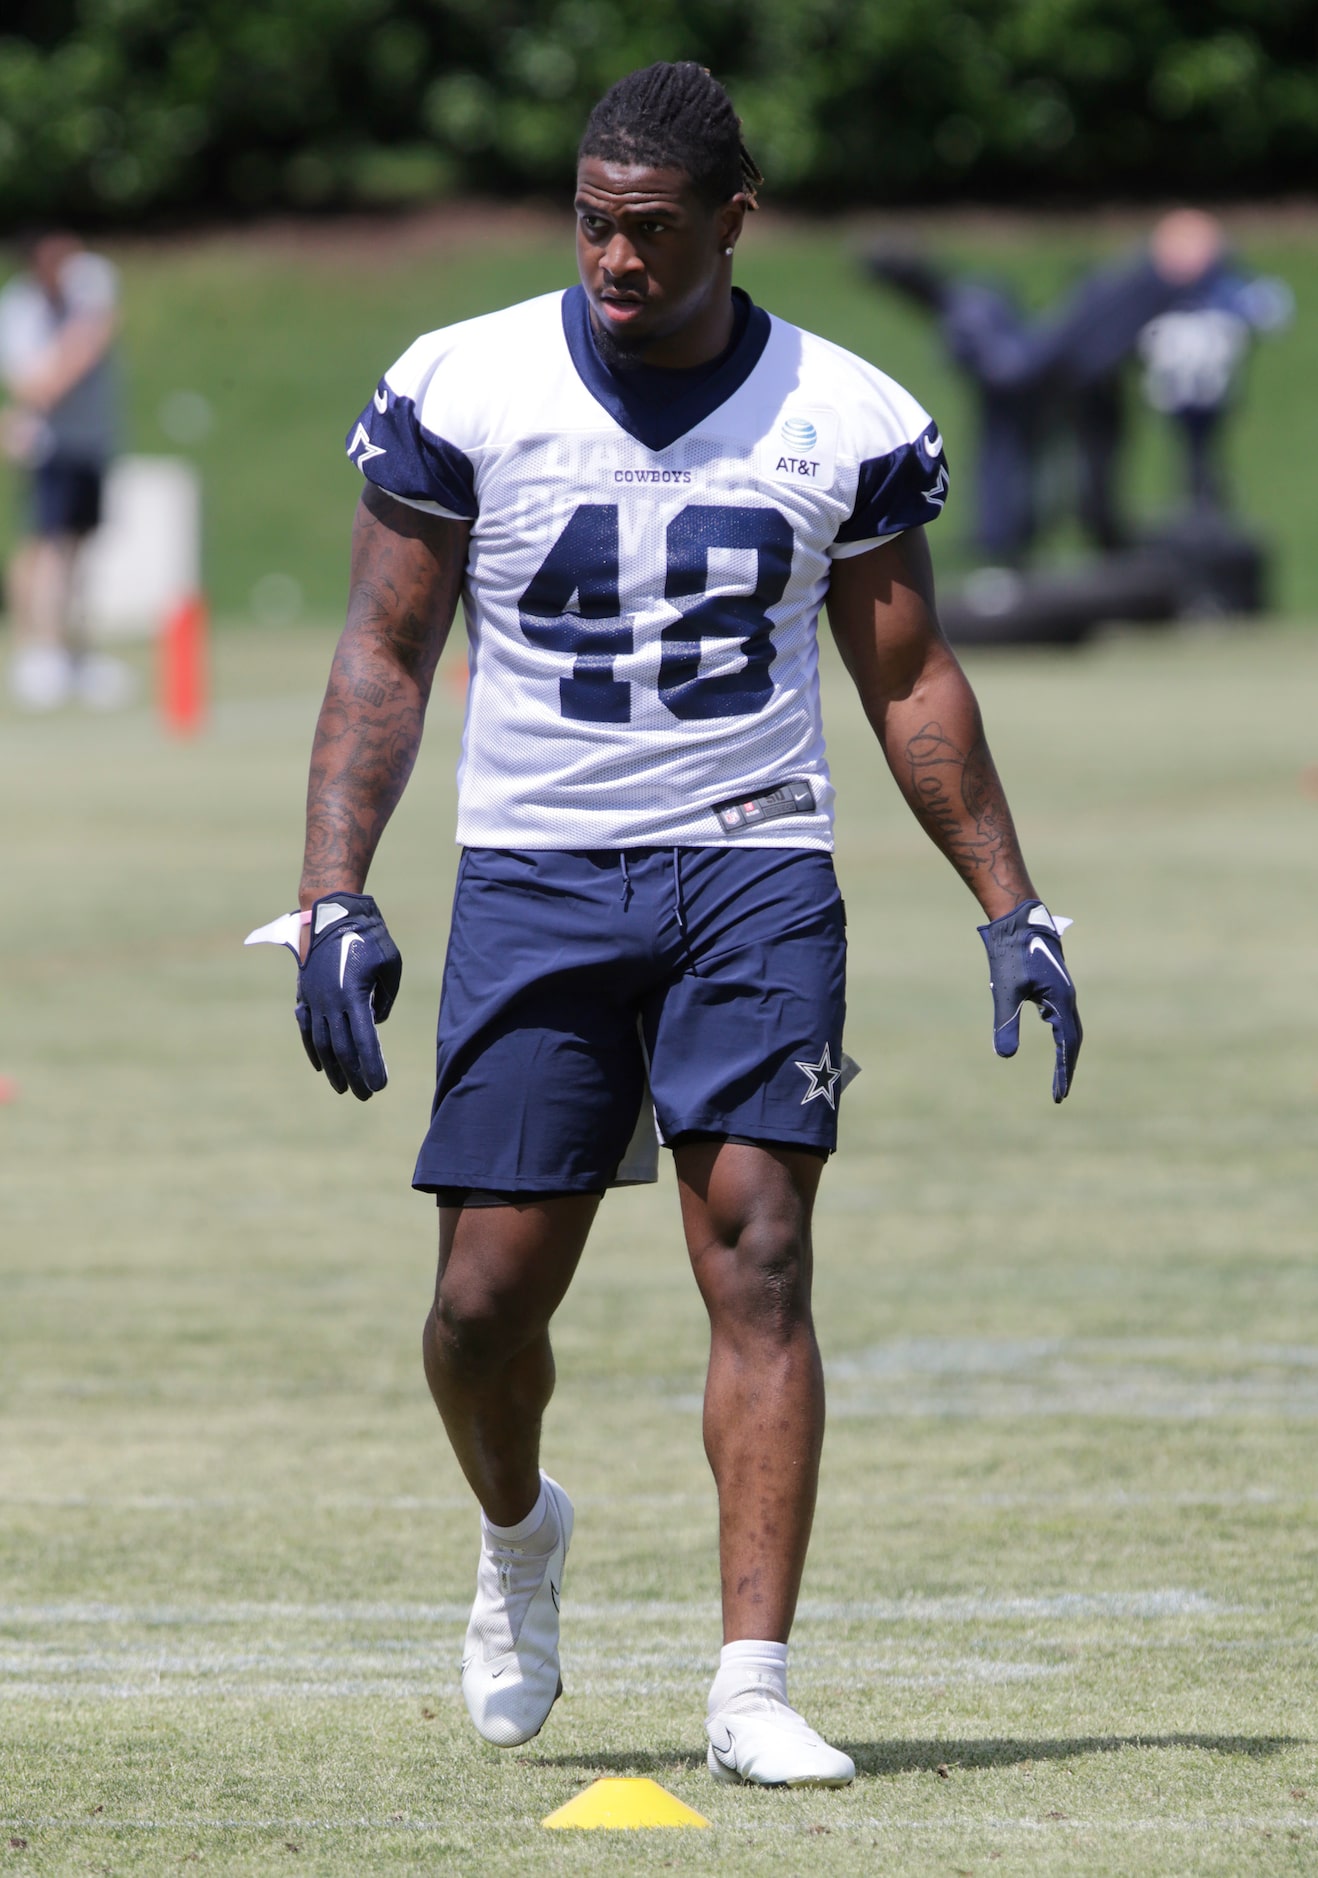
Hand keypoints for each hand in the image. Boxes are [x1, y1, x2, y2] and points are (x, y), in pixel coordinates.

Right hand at [295, 893, 401, 1099]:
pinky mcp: (305, 995)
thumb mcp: (389, 965)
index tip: (379, 1087)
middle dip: (355, 1075)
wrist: (332, 913)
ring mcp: (314, 999)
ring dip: (333, 1068)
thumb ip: (385, 999)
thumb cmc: (369, 937)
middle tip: (365, 1095)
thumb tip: (374, 1024)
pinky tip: (322, 1067)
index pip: (364, 1041)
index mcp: (353, 995)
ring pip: (322, 1043)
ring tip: (343, 1088)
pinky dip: (314, 1050)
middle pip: (342, 1049)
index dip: (371, 1066)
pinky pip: (307, 1029)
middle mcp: (330, 1002)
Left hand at [977, 900, 1080, 1102]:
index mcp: (1061, 1000)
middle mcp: (1068, 997)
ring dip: (1065, 1051)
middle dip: (1067, 1067)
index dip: (1063, 1071)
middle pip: (1073, 1040)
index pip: (1067, 1044)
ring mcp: (1063, 990)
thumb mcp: (1005, 991)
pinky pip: (1062, 1015)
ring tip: (1059, 1074)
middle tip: (1060, 1093)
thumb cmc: (1010, 953)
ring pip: (1069, 1027)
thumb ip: (1006, 1023)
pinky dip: (1060, 1033)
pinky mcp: (1054, 984)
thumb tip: (1005, 1056)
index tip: (1059, 1094)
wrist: (1016, 919)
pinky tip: (1052, 1035)